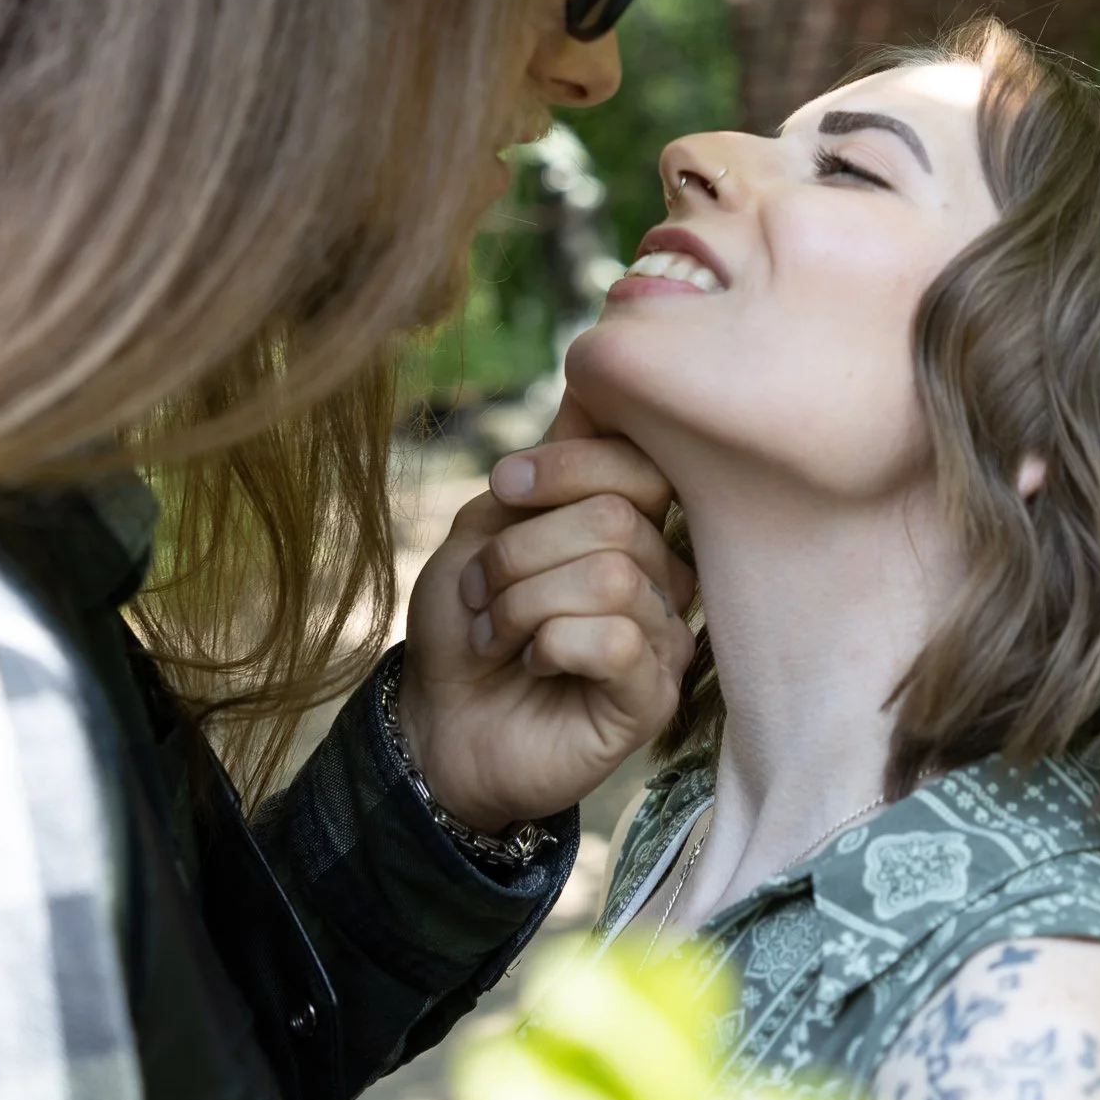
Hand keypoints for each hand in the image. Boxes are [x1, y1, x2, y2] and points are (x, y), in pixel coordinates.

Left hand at [399, 389, 697, 830]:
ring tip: (498, 633)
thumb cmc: (466, 622)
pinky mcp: (653, 697)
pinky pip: (618, 641)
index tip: (502, 489)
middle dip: (522, 551)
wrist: (434, 721)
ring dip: (524, 604)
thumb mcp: (489, 525)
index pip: (640, 461)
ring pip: (612, 578)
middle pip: (618, 519)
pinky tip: (534, 666)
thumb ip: (548, 461)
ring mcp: (665, 637)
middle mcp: (663, 574)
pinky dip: (552, 646)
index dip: (566, 465)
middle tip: (484, 592)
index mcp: (633, 524)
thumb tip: (596, 379)